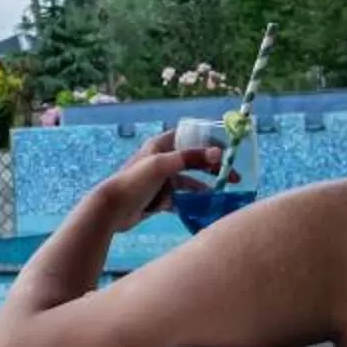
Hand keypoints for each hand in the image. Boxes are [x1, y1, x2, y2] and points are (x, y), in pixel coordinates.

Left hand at [98, 131, 220, 222]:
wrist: (111, 209)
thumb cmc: (134, 182)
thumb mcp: (162, 165)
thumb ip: (190, 157)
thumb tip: (218, 153)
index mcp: (160, 146)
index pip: (189, 137)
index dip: (209, 142)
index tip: (227, 152)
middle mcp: (161, 160)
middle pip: (193, 160)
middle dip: (213, 167)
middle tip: (234, 177)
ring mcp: (160, 180)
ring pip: (188, 181)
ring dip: (205, 186)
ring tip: (222, 194)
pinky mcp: (158, 198)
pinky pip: (180, 198)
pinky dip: (192, 201)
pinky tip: (205, 207)